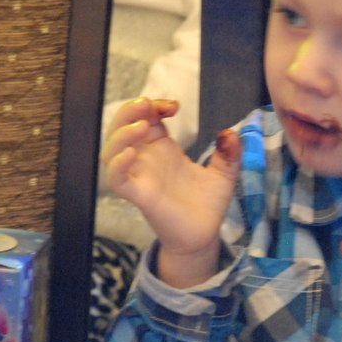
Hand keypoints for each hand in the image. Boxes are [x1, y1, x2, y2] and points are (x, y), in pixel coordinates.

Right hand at [101, 98, 240, 286]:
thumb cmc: (207, 204)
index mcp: (162, 148)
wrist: (204, 236)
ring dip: (121, 133)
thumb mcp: (224, 173)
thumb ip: (228, 152)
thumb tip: (230, 132)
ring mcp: (140, 177)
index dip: (153, 105)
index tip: (174, 105)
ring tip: (142, 126)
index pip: (145, 117)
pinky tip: (131, 154)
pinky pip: (117, 179)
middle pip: (121, 127)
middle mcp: (147, 159)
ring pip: (111, 151)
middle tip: (149, 106)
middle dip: (130, 110)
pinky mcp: (139, 196)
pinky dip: (118, 165)